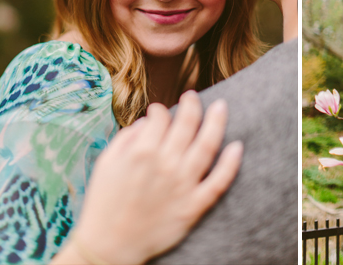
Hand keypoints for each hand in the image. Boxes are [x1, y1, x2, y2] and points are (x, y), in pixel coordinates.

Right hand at [71, 92, 241, 264]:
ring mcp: (182, 184)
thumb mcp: (106, 163)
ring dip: (217, 121)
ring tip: (221, 107)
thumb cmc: (104, 203)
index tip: (160, 112)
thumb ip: (126, 137)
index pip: (161, 118)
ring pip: (208, 145)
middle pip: (188, 124)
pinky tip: (237, 146)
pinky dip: (231, 163)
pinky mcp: (193, 206)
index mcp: (142, 151)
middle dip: (192, 105)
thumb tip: (147, 121)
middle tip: (193, 96)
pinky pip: (219, 181)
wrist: (109, 246)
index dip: (161, 111)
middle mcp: (166, 163)